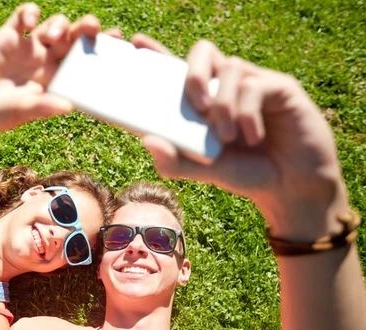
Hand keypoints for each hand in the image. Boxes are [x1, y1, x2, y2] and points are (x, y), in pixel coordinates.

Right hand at [0, 3, 100, 135]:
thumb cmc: (1, 115)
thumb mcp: (23, 112)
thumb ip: (43, 107)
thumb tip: (68, 106)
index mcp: (58, 77)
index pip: (85, 59)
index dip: (101, 48)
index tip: (117, 41)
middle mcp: (47, 59)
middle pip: (74, 36)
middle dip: (86, 28)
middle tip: (92, 27)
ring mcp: (29, 46)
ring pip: (54, 24)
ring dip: (58, 25)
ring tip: (51, 37)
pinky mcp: (8, 36)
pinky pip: (22, 16)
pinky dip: (29, 13)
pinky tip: (29, 20)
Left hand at [134, 35, 349, 239]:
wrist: (291, 188)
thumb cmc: (246, 174)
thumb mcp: (206, 172)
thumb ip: (176, 161)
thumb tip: (146, 140)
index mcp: (204, 101)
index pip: (177, 69)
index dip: (158, 53)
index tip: (137, 43)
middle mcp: (226, 86)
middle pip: (203, 52)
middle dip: (192, 74)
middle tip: (197, 107)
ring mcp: (253, 83)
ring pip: (228, 69)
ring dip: (223, 105)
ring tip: (227, 137)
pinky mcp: (279, 88)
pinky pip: (255, 86)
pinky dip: (247, 114)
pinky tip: (253, 137)